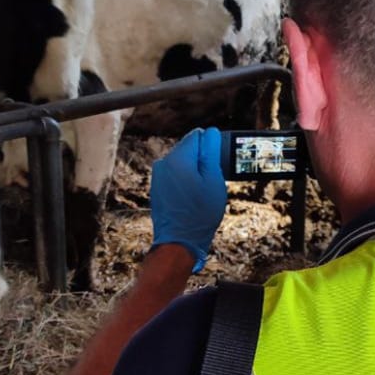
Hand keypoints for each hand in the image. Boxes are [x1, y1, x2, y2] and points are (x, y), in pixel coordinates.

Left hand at [150, 127, 225, 271]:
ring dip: (194, 170)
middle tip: (212, 181)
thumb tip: (212, 133)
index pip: (198, 136)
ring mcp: (158, 176)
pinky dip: (185, 180)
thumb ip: (211, 152)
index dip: (212, 147)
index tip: (218, 164)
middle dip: (202, 159)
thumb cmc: (199, 214)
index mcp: (177, 158)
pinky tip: (192, 197)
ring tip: (202, 192)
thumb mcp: (213, 180)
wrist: (178, 242)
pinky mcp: (157, 187)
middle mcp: (163, 163)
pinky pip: (175, 175)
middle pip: (189, 148)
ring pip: (182, 162)